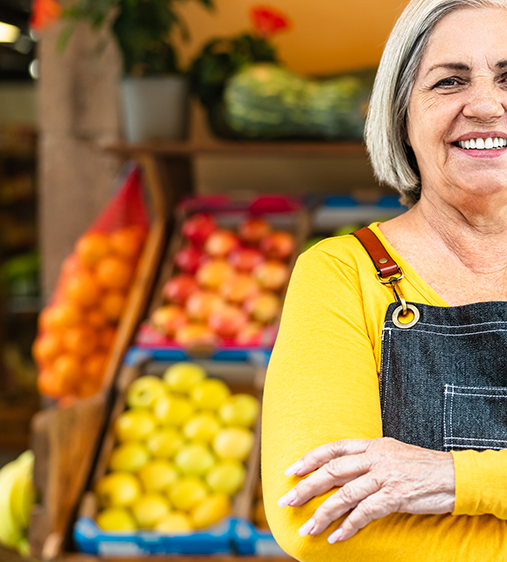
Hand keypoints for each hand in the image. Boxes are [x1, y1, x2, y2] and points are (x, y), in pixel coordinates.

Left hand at [278, 437, 454, 542]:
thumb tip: (340, 470)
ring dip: (322, 513)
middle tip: (286, 501)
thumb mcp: (391, 453)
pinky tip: (336, 538)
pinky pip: (365, 513)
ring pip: (344, 495)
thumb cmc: (420, 466)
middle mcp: (374, 458)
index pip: (333, 449)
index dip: (310, 459)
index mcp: (371, 445)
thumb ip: (366, 458)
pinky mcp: (395, 496)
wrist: (454, 475)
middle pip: (332, 471)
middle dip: (306, 487)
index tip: (291, 471)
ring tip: (307, 528)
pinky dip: (348, 527)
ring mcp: (384, 477)